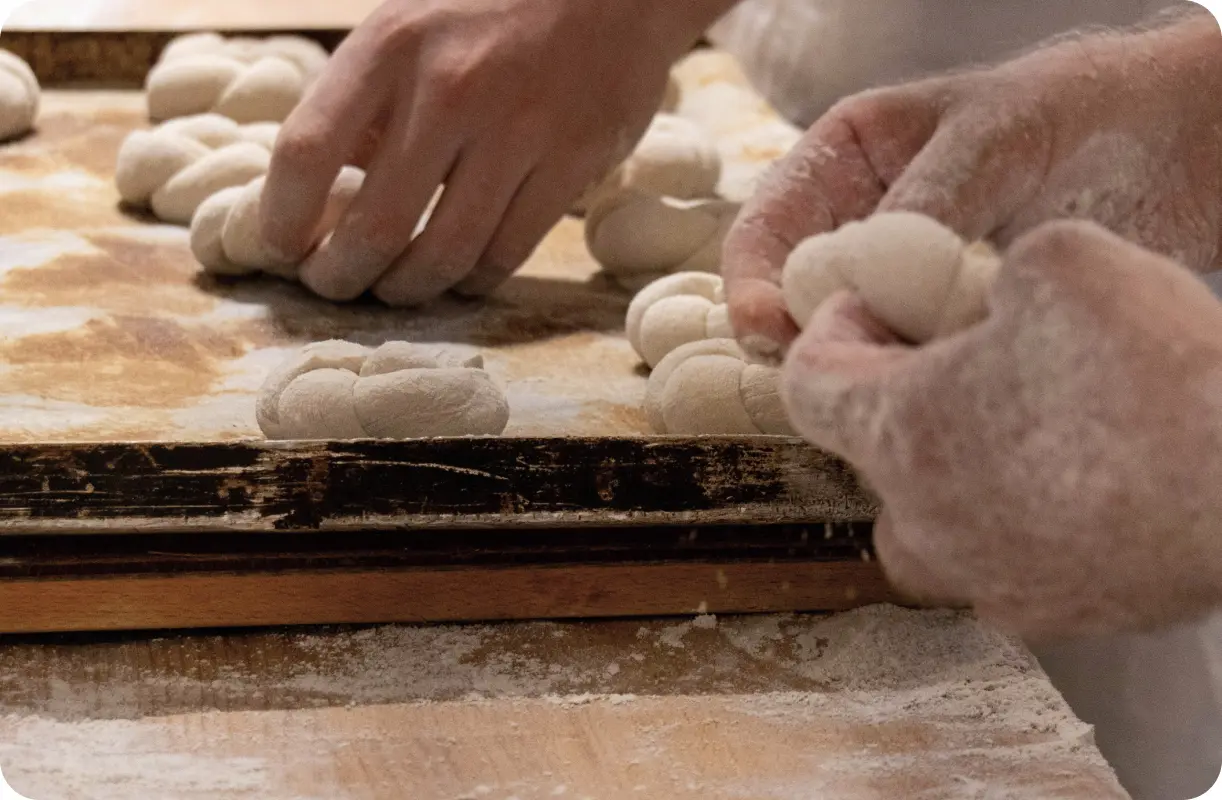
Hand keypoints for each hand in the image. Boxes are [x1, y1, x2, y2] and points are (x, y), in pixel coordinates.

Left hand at [261, 0, 732, 304]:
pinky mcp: (573, 161)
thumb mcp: (411, 25)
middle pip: (376, 226)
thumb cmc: (495, 8)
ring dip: (409, 288)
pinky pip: (508, 251)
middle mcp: (451, 88)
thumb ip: (367, 102)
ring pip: (447, 253)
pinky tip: (461, 276)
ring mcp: (519, 129)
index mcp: (392, 44)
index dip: (280, 218)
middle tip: (334, 286)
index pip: (307, 152)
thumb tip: (331, 189)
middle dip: (342, 276)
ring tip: (394, 290)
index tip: (279, 247)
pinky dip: (474, 279)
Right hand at [723, 9, 1221, 357]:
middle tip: (829, 368)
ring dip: (862, 361)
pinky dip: (912, 376)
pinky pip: (907, 358)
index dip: (752, 282)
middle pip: (795, 296)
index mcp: (847, 158)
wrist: (1177, 142)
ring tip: (896, 373)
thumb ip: (926, 203)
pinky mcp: (948, 321)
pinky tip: (938, 379)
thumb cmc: (1080, 110)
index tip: (769, 326)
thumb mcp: (993, 136)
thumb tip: (862, 285)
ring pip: (849, 335)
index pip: (767, 228)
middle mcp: (863, 222)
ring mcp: (905, 278)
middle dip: (802, 335)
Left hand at [782, 220, 1221, 639]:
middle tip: (960, 357)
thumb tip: (995, 295)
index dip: (830, 330)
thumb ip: (995, 270)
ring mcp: (984, 580)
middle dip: (900, 396)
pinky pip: (1000, 558)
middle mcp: (922, 522)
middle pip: (867, 453)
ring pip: (930, 519)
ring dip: (951, 467)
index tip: (876, 307)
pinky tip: (1074, 479)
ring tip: (1016, 424)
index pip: (805, 383)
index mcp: (898, 434)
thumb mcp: (1062, 258)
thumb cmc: (1158, 375)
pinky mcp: (1049, 613)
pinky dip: (1016, 517)